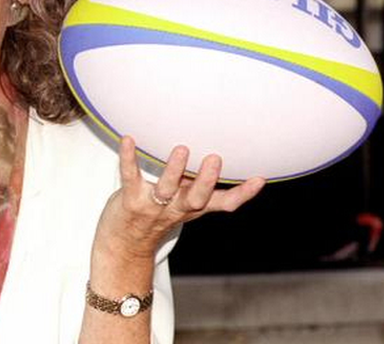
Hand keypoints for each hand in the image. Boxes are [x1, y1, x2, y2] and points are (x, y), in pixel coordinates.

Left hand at [94, 136, 264, 260]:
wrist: (124, 244)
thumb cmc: (157, 216)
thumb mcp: (185, 205)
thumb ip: (200, 185)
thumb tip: (220, 154)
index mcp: (193, 207)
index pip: (223, 204)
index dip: (242, 194)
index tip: (259, 179)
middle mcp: (175, 207)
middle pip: (195, 199)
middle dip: (206, 181)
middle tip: (215, 159)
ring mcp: (152, 205)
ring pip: (165, 189)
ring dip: (174, 169)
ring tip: (182, 149)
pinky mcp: (130, 198)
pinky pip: (129, 176)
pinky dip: (129, 157)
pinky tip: (128, 139)